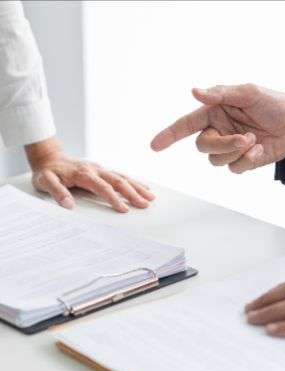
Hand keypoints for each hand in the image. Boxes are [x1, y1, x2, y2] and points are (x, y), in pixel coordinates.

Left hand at [27, 138, 154, 211]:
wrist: (48, 156)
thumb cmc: (47, 171)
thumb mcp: (44, 181)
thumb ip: (57, 192)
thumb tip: (68, 205)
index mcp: (83, 174)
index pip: (102, 187)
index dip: (113, 198)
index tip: (123, 210)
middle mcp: (95, 170)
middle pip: (118, 181)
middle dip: (133, 193)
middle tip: (145, 204)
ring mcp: (101, 169)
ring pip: (123, 177)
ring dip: (137, 187)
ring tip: (151, 197)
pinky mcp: (103, 170)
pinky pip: (121, 175)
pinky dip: (134, 181)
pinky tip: (143, 187)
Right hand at [150, 84, 284, 172]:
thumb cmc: (273, 103)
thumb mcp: (248, 93)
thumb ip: (221, 93)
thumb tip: (194, 91)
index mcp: (214, 112)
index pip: (186, 125)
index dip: (169, 135)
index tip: (154, 146)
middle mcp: (218, 130)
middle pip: (202, 146)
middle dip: (222, 145)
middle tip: (244, 138)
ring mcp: (229, 147)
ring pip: (216, 160)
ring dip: (236, 151)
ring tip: (255, 140)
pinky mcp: (242, 161)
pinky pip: (234, 168)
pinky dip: (246, 160)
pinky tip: (259, 149)